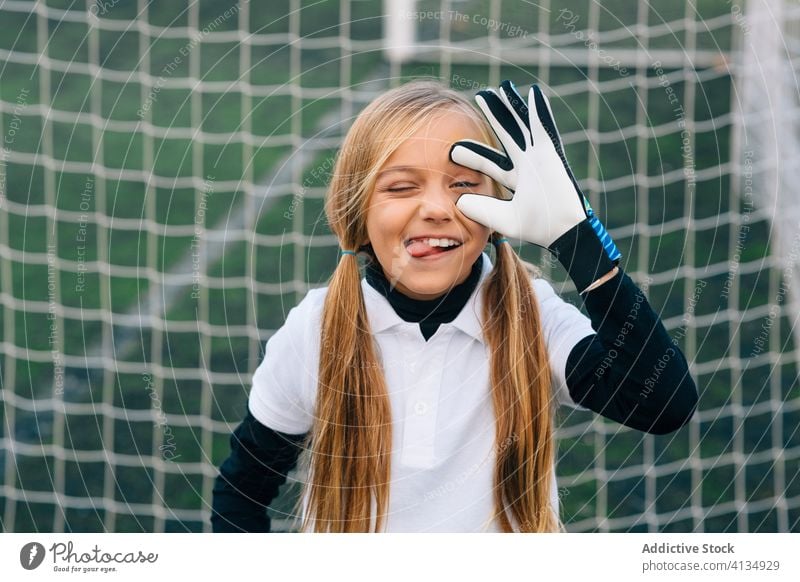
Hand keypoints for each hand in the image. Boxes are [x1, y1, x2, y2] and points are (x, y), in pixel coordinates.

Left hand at [449, 81, 620, 292]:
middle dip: (495, 116)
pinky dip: (540, 110)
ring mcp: (540, 157)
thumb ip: (480, 209)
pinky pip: (545, 127)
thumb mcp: (501, 218)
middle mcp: (527, 164)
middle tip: (480, 98)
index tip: (452, 150)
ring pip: (523, 125)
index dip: (473, 154)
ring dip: (513, 107)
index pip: (490, 162)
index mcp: (516, 179)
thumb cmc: (537, 227)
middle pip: (507, 134)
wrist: (560, 231)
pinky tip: (534, 93)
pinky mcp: (552, 154)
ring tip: (502, 88)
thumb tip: (458, 201)